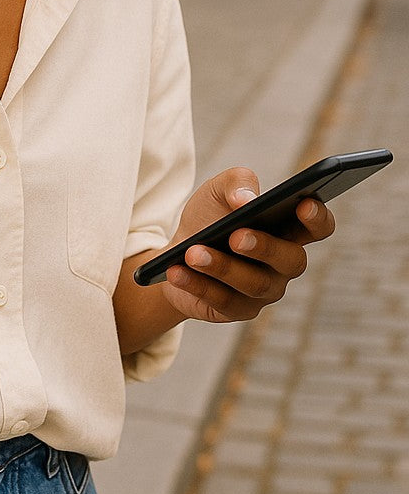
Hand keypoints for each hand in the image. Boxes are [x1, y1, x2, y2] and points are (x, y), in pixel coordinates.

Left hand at [161, 167, 334, 323]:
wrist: (175, 252)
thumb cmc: (208, 218)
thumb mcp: (216, 190)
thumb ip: (236, 183)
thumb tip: (248, 200)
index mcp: (287, 229)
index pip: (318, 227)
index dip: (317, 218)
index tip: (303, 204)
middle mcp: (283, 264)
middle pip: (291, 260)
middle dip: (264, 247)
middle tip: (235, 236)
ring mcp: (264, 291)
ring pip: (253, 284)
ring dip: (221, 267)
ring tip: (192, 253)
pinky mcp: (237, 310)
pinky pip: (222, 302)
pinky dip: (197, 285)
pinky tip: (177, 271)